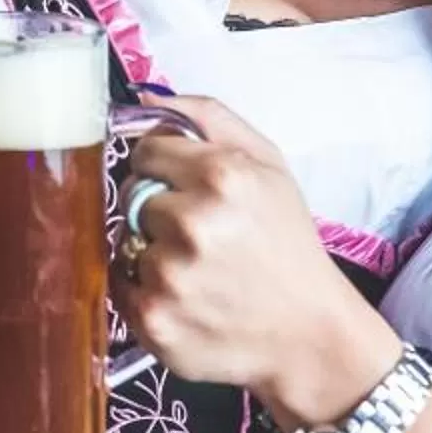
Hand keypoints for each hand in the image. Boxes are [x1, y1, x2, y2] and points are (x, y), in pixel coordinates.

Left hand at [117, 95, 393, 424]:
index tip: (184, 189)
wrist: (310, 334)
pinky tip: (187, 298)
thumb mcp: (269, 166)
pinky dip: (146, 292)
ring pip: (126, 242)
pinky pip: (121, 287)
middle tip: (200, 236)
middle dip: (158, 211)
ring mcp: (168, 276)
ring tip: (198, 272)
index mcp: (222, 176)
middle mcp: (192, 223)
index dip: (164, 169)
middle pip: (131, 196)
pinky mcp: (153, 320)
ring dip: (152, 253)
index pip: (146, 151)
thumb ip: (208, 118)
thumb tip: (142, 98)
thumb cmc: (288, 246)